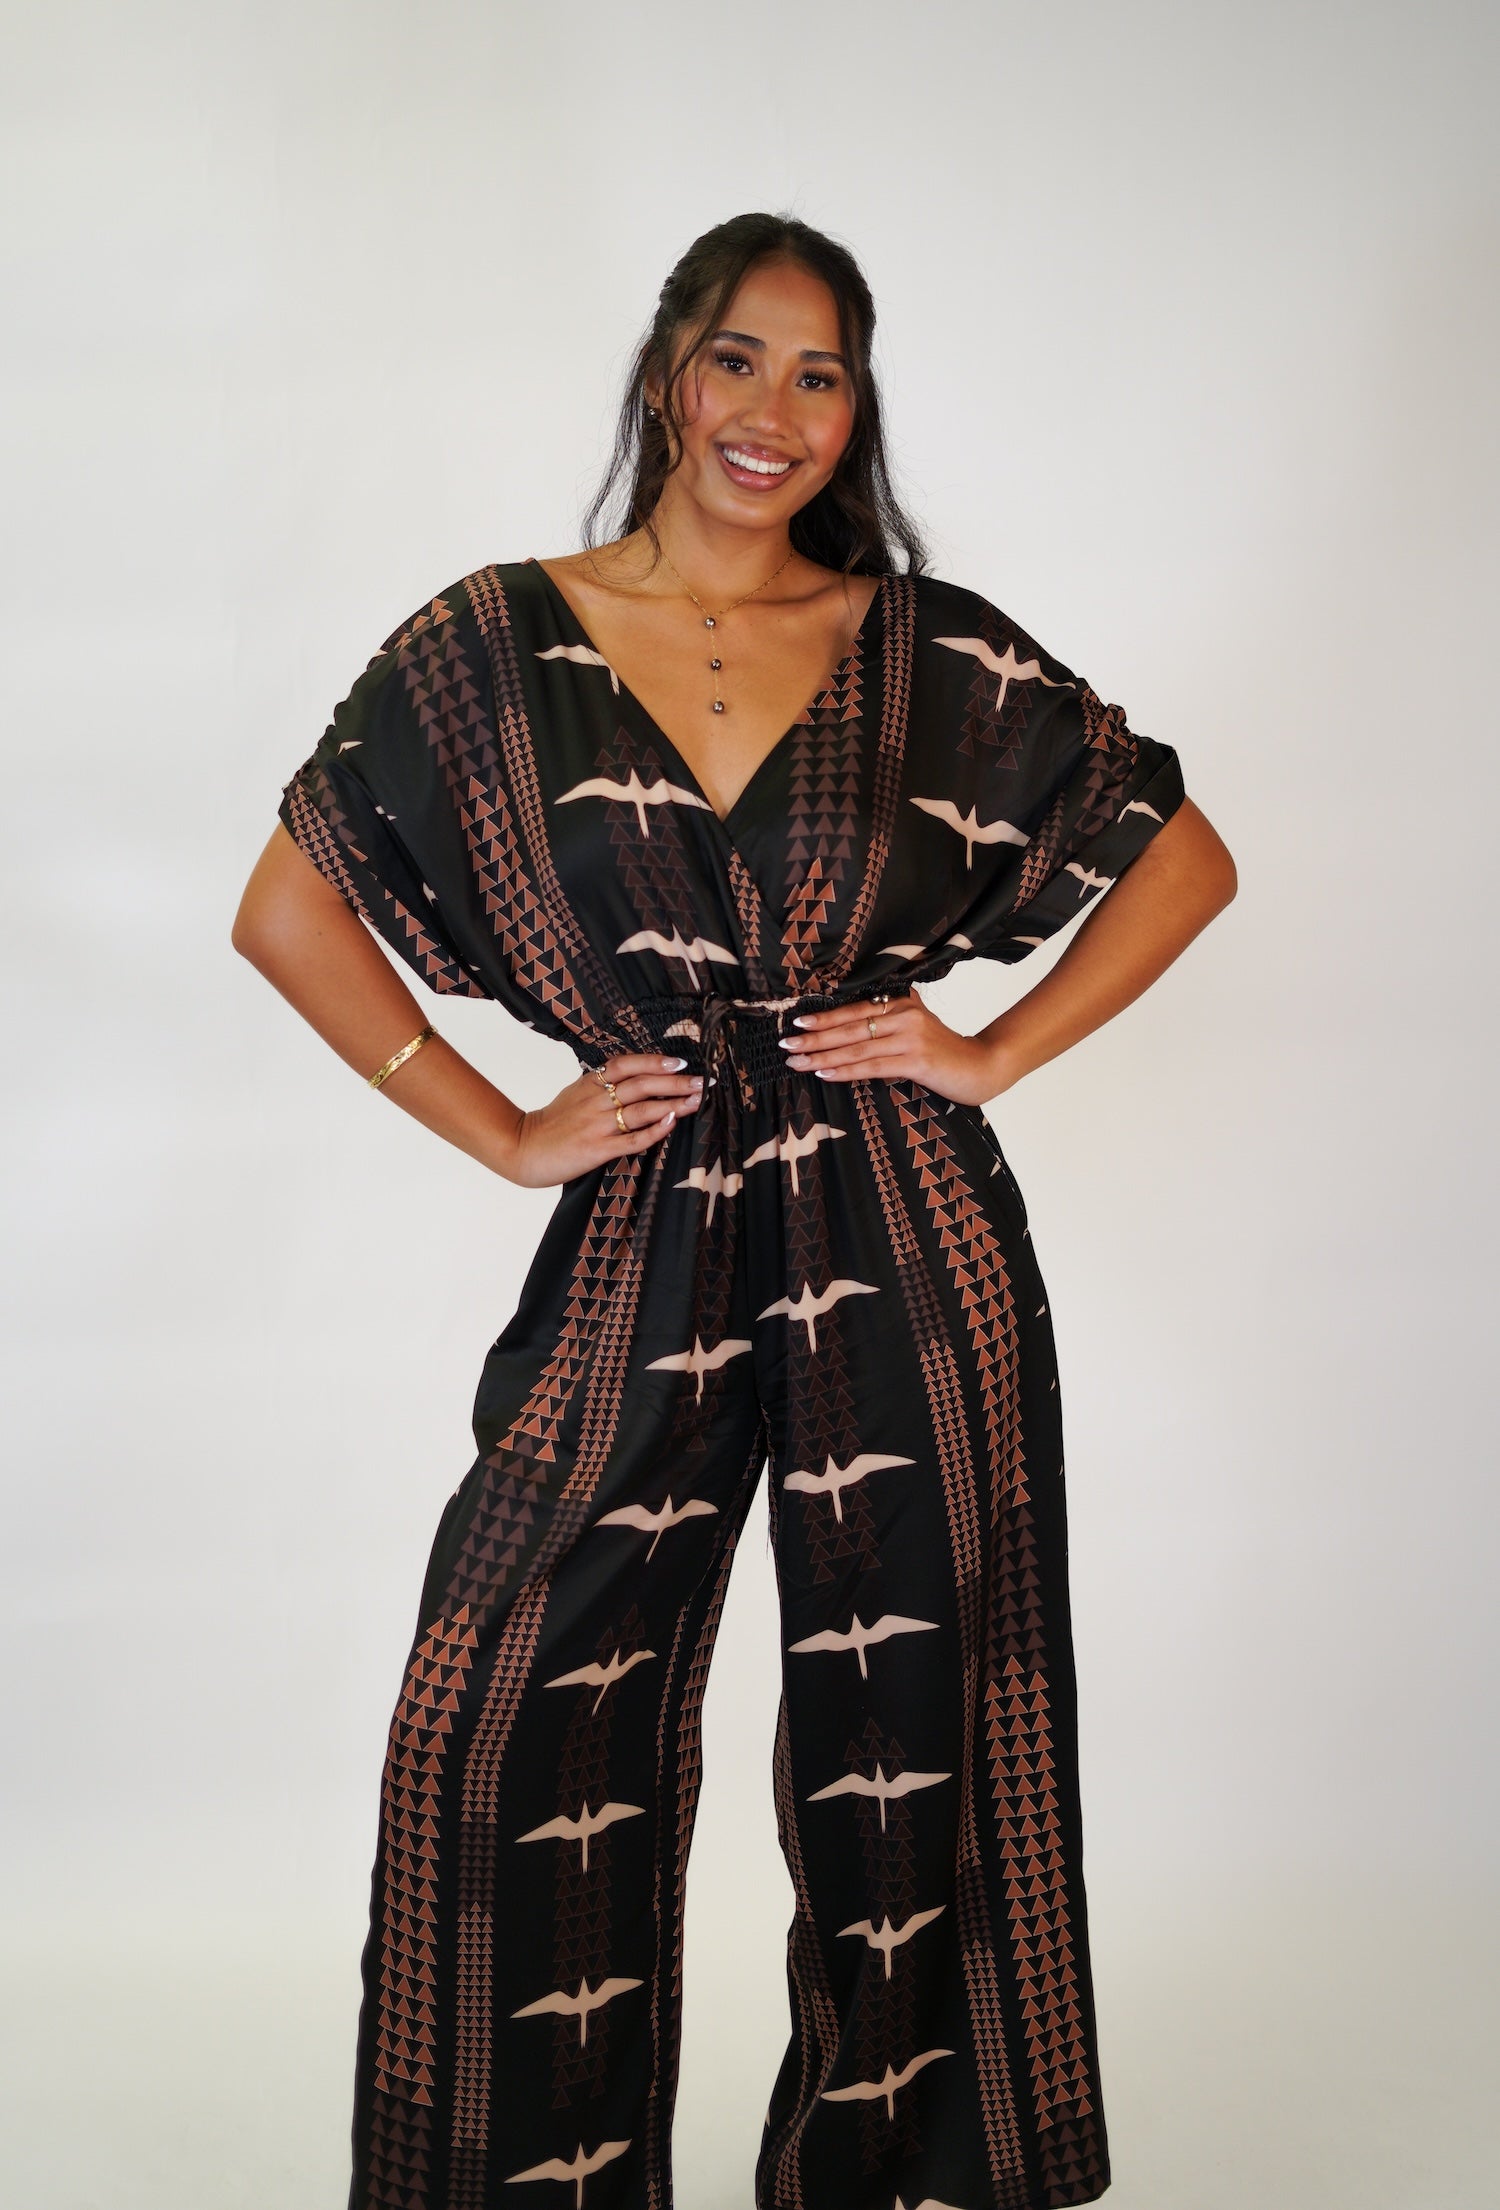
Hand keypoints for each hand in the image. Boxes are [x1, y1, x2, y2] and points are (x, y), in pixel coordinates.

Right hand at [503, 1053, 702, 1187]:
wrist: (523, 1148)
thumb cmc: (551, 1124)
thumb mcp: (574, 1093)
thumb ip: (600, 1084)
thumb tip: (632, 1076)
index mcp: (590, 1083)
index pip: (626, 1064)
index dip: (654, 1061)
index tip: (680, 1061)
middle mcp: (596, 1100)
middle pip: (641, 1084)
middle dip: (675, 1081)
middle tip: (702, 1081)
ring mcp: (597, 1125)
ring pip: (642, 1109)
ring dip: (673, 1103)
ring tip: (697, 1100)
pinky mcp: (597, 1150)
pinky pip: (632, 1139)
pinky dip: (654, 1130)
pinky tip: (672, 1121)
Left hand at [778, 990, 1007, 1107]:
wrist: (981, 1066)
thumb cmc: (943, 1052)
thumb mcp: (916, 1027)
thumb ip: (888, 1022)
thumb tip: (845, 1031)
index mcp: (900, 1003)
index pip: (854, 1010)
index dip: (824, 1017)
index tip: (797, 1024)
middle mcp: (904, 1015)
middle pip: (850, 1027)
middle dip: (814, 1037)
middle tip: (786, 1045)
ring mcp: (910, 1037)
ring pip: (856, 1047)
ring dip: (822, 1056)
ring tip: (797, 1062)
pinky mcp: (916, 1060)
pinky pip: (872, 1066)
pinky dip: (845, 1070)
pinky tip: (825, 1073)